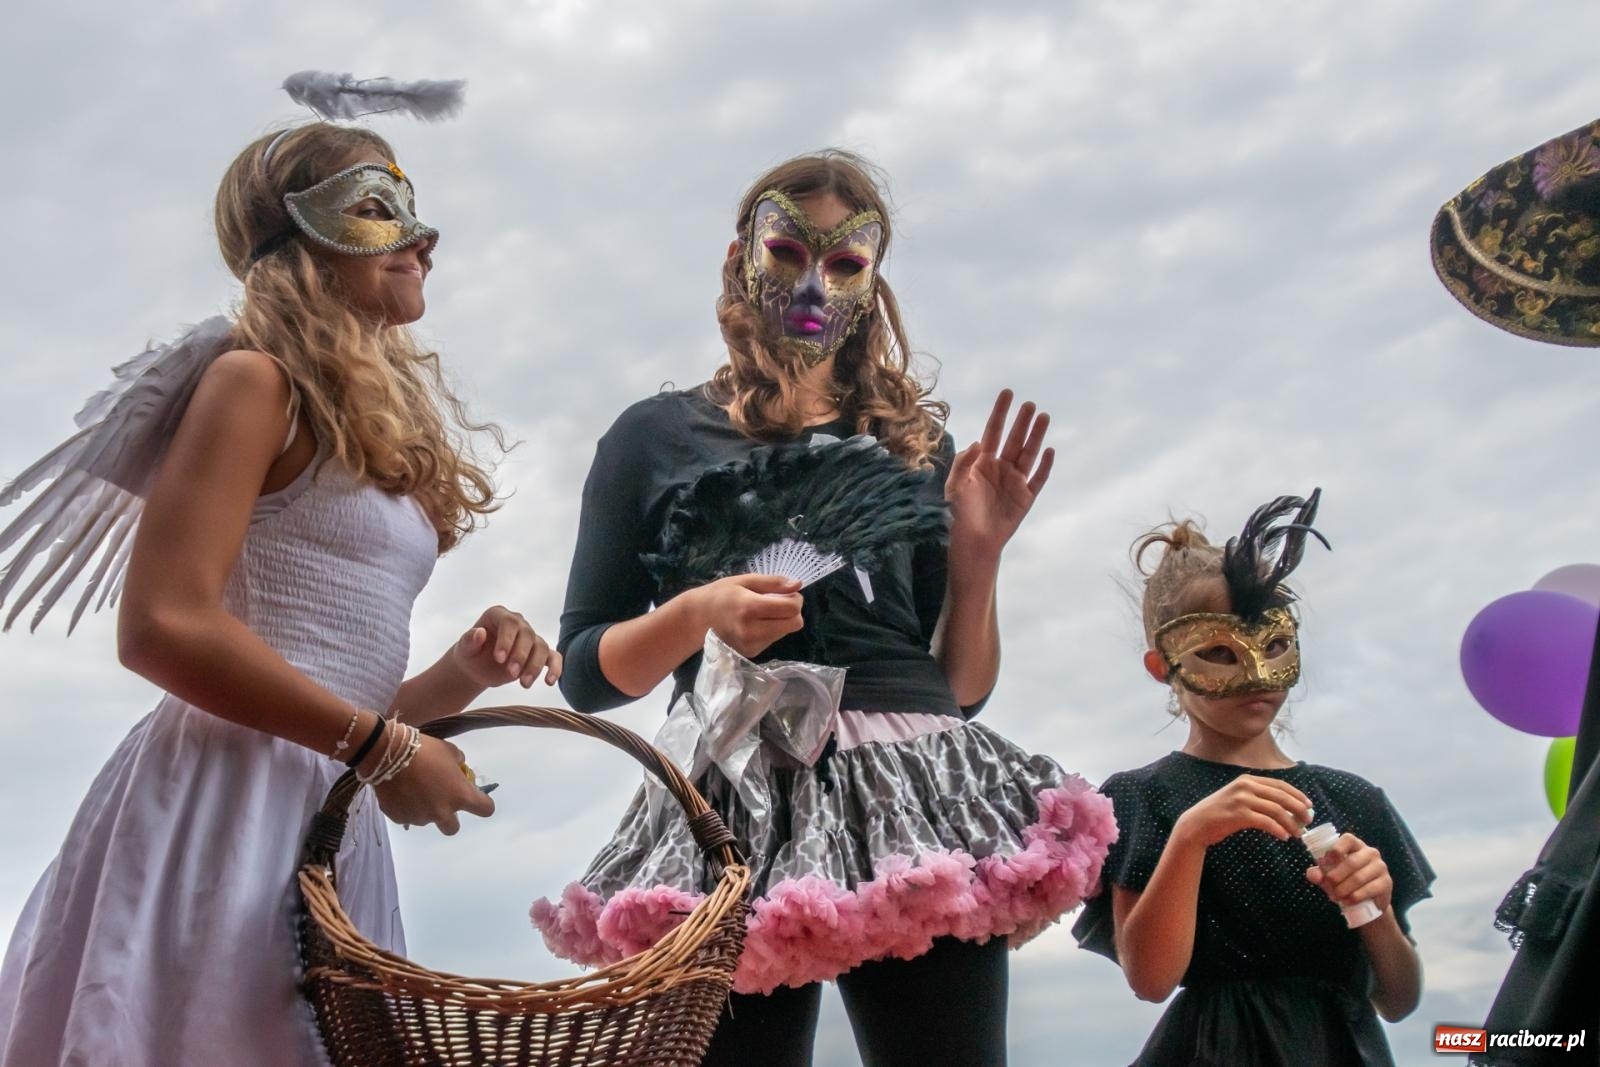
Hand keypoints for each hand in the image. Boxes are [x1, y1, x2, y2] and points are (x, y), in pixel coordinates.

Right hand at [371, 734, 494, 835]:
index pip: (485, 809)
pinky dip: (407, 808)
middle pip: (453, 828)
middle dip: (449, 816)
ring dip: (425, 809)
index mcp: (460, 795)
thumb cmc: (425, 750)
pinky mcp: (400, 818)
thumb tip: (458, 768)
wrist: (388, 754)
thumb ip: (458, 763)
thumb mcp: (449, 751)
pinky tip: (401, 792)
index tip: (477, 798)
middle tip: (441, 800)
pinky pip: (407, 817)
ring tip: (414, 790)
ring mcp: (420, 818)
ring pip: (427, 820)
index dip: (483, 804)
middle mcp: (442, 812)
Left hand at [451, 605, 562, 688]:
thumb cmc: (470, 654)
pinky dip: (555, 668)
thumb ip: (469, 640)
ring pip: (541, 647)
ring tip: (524, 684)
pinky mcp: (539, 654)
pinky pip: (553, 657)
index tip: (499, 659)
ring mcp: (530, 638)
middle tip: (511, 674)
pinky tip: (550, 682)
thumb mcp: (464, 649)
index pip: (510, 623)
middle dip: (521, 656)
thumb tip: (479, 632)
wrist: (477, 668)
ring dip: (535, 666)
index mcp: (499, 615)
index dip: (507, 639)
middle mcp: (518, 623)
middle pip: (528, 635)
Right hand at [691, 573, 803, 658]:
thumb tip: (798, 585)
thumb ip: (773, 583)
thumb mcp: (746, 580)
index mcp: (750, 607)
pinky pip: (774, 639)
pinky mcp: (752, 652)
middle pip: (794, 624)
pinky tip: (756, 624)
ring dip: (782, 621)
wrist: (699, 618)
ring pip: (786, 632)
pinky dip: (772, 630)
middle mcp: (752, 630)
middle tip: (778, 603)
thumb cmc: (722, 594)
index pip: (791, 609)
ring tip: (762, 613)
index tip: (786, 593)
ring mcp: (752, 644)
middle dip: (792, 612)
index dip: (795, 599)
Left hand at [946, 389, 1054, 561]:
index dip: (1000, 413)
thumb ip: (964, 462)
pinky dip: (1045, 465)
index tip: (1008, 393)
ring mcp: (1014, 482)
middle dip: (1022, 422)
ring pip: (1028, 454)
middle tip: (1030, 405)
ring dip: (1036, 436)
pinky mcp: (1025, 498)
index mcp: (982, 462)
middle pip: (1014, 439)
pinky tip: (1050, 451)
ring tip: (1044, 417)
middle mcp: (1000, 468)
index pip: (993, 431)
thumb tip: (979, 442)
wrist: (971, 542)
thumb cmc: (958, 514)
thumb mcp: (954, 485)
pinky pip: (1038, 478)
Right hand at [1172, 774, 1313, 850]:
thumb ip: (1257, 797)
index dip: (1297, 795)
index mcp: (1247, 780)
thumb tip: (1287, 807)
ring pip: (1276, 810)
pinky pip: (1266, 822)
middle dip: (1299, 809)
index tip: (1309, 805)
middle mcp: (1245, 786)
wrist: (1196, 824)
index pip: (1280, 785)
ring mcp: (1241, 799)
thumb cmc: (1219, 814)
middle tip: (1308, 820)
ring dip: (1291, 823)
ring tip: (1298, 833)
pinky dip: (1279, 830)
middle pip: (1281, 796)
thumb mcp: (1237, 797)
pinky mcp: (1239, 815)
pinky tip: (1284, 837)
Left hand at [1305, 833, 1393, 915]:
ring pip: (1359, 877)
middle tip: (1328, 887)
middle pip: (1351, 862)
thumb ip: (1318, 873)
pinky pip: (1370, 889)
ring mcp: (1380, 867)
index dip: (1335, 850)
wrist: (1367, 901)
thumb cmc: (1345, 881)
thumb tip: (1313, 875)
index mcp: (1355, 845)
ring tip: (1335, 896)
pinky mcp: (1386, 882)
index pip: (1348, 839)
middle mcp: (1370, 853)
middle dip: (1336, 876)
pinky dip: (1355, 896)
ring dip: (1344, 889)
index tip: (1325, 863)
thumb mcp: (1329, 876)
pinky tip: (1347, 901)